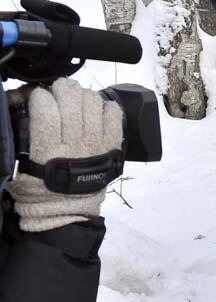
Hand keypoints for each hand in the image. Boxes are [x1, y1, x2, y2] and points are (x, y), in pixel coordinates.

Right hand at [7, 79, 122, 232]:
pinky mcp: (111, 148)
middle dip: (62, 89)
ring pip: (93, 104)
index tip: (37, 97)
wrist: (65, 212)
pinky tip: (97, 107)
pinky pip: (114, 117)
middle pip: (72, 101)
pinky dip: (107, 107)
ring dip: (83, 95)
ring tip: (75, 98)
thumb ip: (17, 139)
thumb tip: (15, 107)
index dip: (40, 96)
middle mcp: (75, 144)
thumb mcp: (16, 167)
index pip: (46, 108)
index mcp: (48, 148)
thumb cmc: (37, 191)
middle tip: (57, 91)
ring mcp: (96, 145)